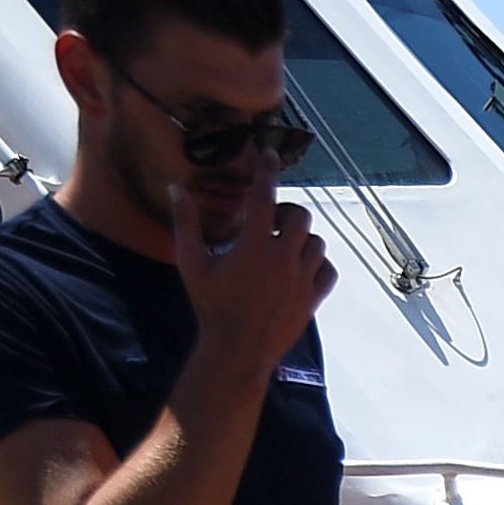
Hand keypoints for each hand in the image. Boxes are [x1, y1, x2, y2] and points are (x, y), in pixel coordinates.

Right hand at [174, 186, 334, 358]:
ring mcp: (302, 279)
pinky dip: (318, 265)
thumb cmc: (211, 306)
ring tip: (283, 249)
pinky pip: (328, 271)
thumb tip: (175, 189)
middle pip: (300, 216)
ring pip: (317, 243)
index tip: (269, 154)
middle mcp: (283, 257)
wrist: (237, 350)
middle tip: (271, 224)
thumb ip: (185, 223)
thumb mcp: (192, 263)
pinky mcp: (313, 299)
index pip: (265, 195)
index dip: (267, 170)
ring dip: (303, 240)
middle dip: (286, 213)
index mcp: (254, 245)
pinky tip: (300, 269)